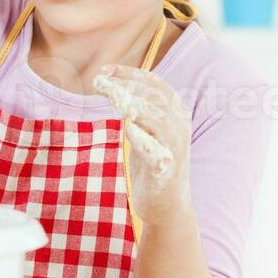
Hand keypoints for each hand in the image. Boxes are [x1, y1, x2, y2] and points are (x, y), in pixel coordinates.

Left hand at [92, 64, 192, 226]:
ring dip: (132, 105)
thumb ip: (136, 110)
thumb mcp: (146, 131)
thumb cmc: (153, 165)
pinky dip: (143, 138)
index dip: (131, 74)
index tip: (105, 70)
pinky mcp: (166, 172)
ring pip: (157, 120)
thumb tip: (114, 85)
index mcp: (176, 115)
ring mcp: (174, 150)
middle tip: (98, 81)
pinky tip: (128, 127)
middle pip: (155, 97)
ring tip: (110, 96)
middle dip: (126, 85)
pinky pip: (157, 151)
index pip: (156, 84)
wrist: (168, 207)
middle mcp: (179, 128)